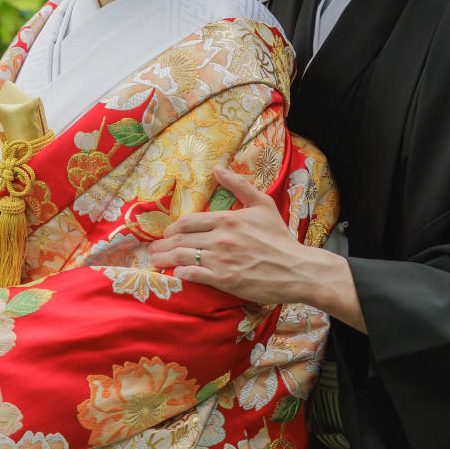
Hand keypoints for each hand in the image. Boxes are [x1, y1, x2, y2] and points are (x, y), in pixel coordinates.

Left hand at [150, 165, 366, 330]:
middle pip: (180, 239)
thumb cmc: (279, 238)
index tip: (167, 233)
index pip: (188, 221)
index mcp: (227, 219)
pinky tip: (175, 274)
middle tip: (153, 249)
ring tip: (155, 262)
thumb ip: (238, 185)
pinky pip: (193, 275)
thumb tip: (218, 168)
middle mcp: (220, 238)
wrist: (296, 269)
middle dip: (162, 245)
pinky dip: (180, 274)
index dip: (172, 228)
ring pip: (182, 257)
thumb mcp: (263, 204)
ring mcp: (221, 260)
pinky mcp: (224, 280)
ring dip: (165, 259)